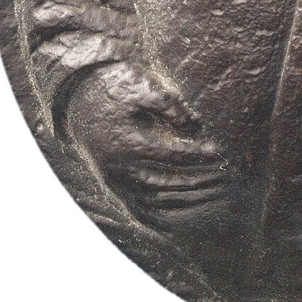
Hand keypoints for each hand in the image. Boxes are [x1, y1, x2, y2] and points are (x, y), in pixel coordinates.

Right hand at [66, 62, 233, 232]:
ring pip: (152, 199)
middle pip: (164, 183)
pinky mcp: (112, 183)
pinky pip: (138, 207)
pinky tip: (183, 211)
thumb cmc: (116, 87)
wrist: (79, 97)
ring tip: (211, 192)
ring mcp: (114, 179)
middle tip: (222, 176)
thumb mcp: (141, 87)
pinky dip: (161, 214)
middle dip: (196, 181)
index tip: (220, 152)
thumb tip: (192, 125)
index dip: (198, 154)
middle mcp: (119, 167)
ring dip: (183, 199)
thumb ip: (168, 104)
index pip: (171, 155)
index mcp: (127, 143)